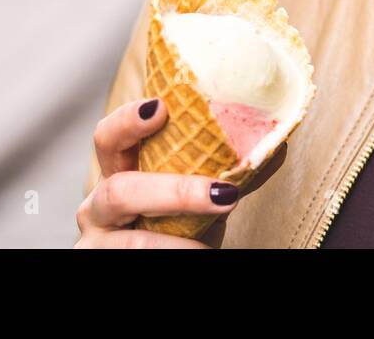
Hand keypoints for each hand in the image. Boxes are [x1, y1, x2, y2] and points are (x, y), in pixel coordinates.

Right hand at [74, 97, 286, 247]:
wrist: (162, 263)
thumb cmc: (175, 226)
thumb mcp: (196, 196)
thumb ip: (224, 173)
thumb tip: (276, 146)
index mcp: (118, 173)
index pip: (108, 138)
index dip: (128, 121)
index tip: (161, 107)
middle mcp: (97, 206)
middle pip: (120, 191)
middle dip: (175, 192)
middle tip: (224, 193)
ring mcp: (97, 242)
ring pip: (134, 243)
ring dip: (181, 245)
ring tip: (209, 246)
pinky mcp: (102, 266)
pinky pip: (139, 262)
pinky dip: (180, 256)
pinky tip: (201, 254)